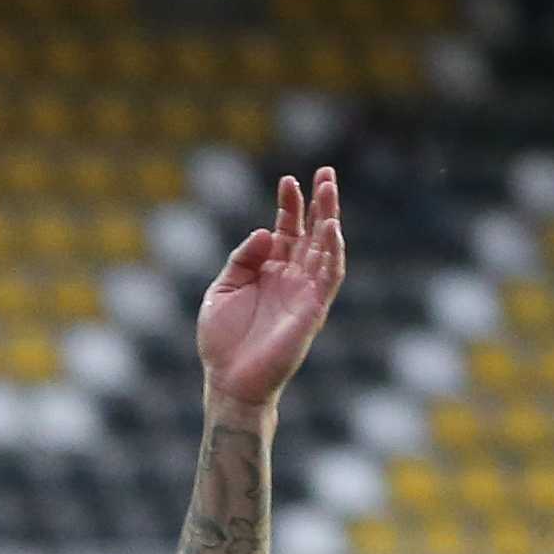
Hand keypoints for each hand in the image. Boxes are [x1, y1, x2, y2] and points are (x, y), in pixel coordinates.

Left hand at [199, 166, 345, 409]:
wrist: (229, 380)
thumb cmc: (222, 340)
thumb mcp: (221, 291)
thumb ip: (242, 259)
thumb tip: (266, 232)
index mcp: (270, 270)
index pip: (286, 229)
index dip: (289, 204)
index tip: (289, 179)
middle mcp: (292, 276)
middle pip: (312, 231)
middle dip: (319, 202)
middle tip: (326, 172)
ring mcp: (305, 291)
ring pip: (325, 247)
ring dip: (330, 218)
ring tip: (329, 189)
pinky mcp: (313, 309)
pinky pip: (329, 275)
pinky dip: (332, 251)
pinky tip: (331, 228)